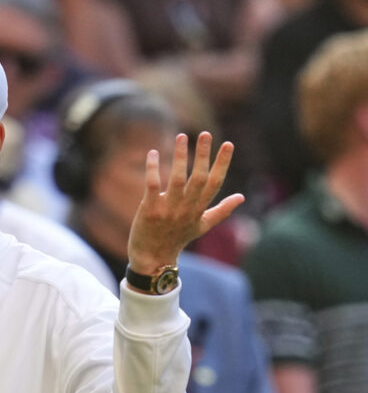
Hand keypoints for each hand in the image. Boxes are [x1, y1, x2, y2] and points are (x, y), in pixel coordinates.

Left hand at [127, 132, 242, 275]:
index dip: (222, 163)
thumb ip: (221, 210)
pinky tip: (152, 152)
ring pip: (177, 179)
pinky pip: (152, 186)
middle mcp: (187, 208)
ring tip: (182, 137)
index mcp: (200, 209)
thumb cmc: (177, 239)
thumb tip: (241, 197)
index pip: (215, 183)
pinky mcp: (150, 210)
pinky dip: (153, 169)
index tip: (228, 144)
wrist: (153, 259)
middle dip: (203, 155)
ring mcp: (168, 210)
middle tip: (205, 133)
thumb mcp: (202, 225)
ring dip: (179, 157)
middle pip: (199, 178)